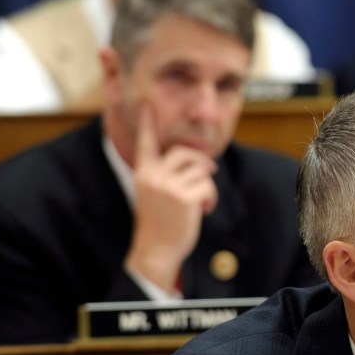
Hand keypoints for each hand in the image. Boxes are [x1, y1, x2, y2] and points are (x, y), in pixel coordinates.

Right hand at [124, 106, 217, 291]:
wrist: (156, 249)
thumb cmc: (159, 222)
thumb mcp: (155, 193)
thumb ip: (166, 174)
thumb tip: (198, 161)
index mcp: (143, 172)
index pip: (146, 143)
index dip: (146, 123)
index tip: (146, 105)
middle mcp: (153, 175)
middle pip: (185, 152)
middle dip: (203, 162)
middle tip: (210, 172)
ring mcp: (168, 186)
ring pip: (201, 169)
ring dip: (207, 185)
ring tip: (202, 201)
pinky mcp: (184, 197)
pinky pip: (208, 186)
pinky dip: (211, 198)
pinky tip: (204, 210)